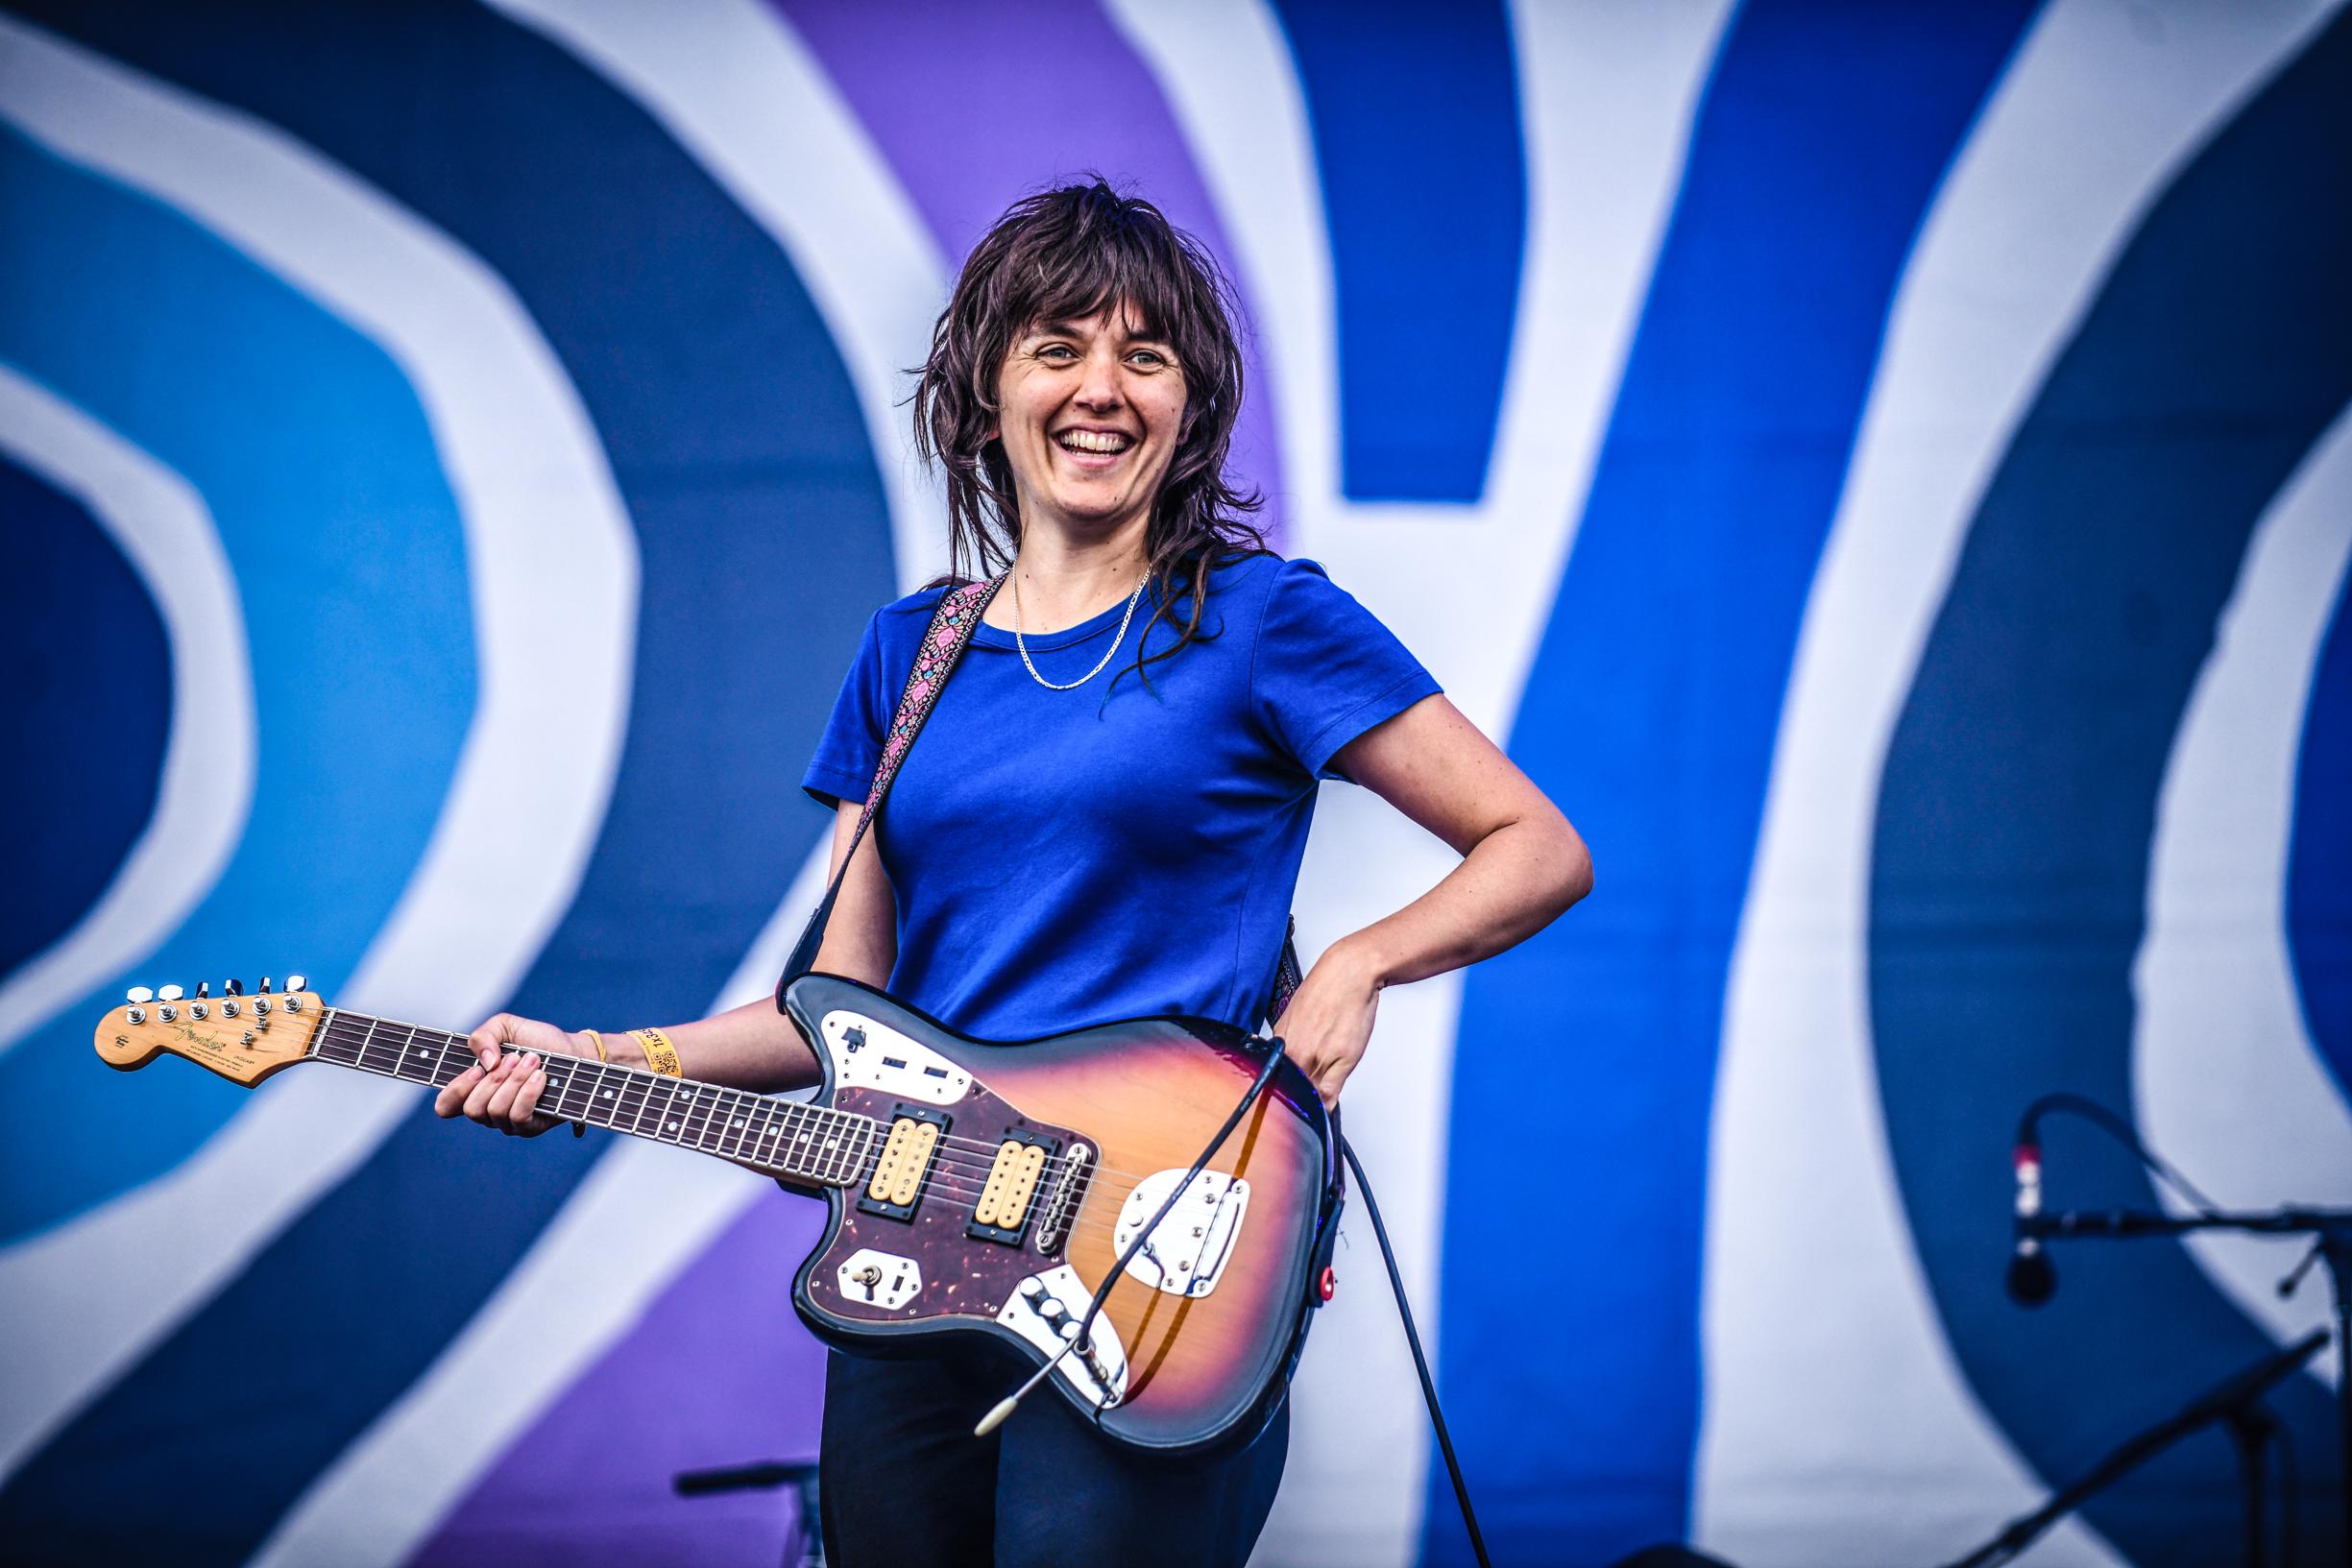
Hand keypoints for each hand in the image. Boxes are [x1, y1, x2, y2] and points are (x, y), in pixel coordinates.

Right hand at [432, 1012, 590, 1136]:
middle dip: (493, 1079)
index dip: (454, 1092)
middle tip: (514, 1058)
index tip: (476, 1069)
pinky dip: (528, 1093)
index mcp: (475, 1088)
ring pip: (495, 1111)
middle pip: (472, 1109)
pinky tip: (540, 1076)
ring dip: (514, 1081)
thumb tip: (485, 1064)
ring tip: (532, 1061)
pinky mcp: (530, 1127)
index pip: (446, 1106)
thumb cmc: (537, 1041)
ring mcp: (508, 1122)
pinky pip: (518, 1116)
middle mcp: (488, 1109)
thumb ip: (483, 1036)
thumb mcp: (506, 1026)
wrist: (574, 1050)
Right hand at [1273, 943, 1380, 1108]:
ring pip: (1290, 1065)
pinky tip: (1316, 1042)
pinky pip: (1290, 1047)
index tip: (1322, 1105)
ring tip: (1325, 1053)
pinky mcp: (1285, 1021)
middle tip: (1327, 1079)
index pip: (1297, 1097)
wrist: (1348, 971)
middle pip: (1290, 1083)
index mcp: (1297, 1061)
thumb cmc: (1350, 1006)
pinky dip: (1302, 1051)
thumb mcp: (1348, 1057)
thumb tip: (1321, 1109)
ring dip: (1305, 1069)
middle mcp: (1284, 1048)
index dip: (1311, 1105)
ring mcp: (1282, 1033)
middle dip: (1307, 1088)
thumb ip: (1330, 1088)